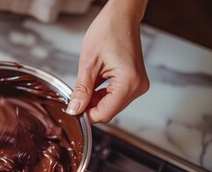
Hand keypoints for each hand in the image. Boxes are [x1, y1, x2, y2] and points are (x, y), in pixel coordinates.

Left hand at [67, 0, 148, 122]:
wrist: (121, 16)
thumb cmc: (108, 30)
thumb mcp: (88, 63)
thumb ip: (82, 90)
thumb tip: (75, 109)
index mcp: (129, 82)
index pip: (105, 113)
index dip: (87, 115)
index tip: (73, 110)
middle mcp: (138, 86)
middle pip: (109, 110)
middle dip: (90, 107)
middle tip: (75, 97)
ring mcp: (138, 84)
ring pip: (112, 105)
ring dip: (95, 101)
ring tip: (84, 86)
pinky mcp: (135, 81)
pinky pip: (116, 96)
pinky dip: (102, 95)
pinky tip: (93, 85)